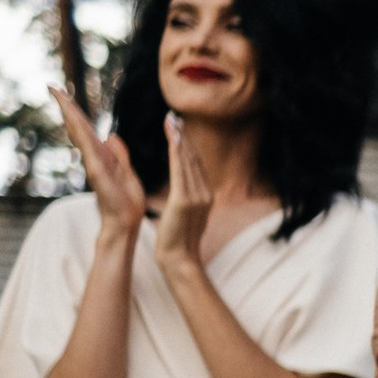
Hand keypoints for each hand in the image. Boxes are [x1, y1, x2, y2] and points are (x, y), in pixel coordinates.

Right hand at [57, 86, 145, 238]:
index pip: (86, 129)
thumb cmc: (126, 202)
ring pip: (79, 133)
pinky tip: (72, 117)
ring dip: (69, 114)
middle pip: (78, 127)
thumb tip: (110, 135)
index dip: (75, 112)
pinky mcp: (97, 171)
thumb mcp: (126, 171)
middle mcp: (94, 157)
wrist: (125, 222)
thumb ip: (118, 154)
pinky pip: (87, 146)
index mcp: (101, 155)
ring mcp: (93, 163)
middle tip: (52, 87)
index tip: (63, 94)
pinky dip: (79, 132)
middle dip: (66, 107)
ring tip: (58, 95)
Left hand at [154, 114, 211, 274]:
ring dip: (179, 140)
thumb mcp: (187, 217)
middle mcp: (205, 194)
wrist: (179, 260)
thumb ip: (187, 201)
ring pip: (187, 162)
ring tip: (172, 122)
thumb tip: (183, 192)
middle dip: (184, 137)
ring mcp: (197, 197)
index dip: (187, 146)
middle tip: (174, 117)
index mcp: (205, 196)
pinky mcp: (184, 201)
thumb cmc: (177, 242)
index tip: (178, 129)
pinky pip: (180, 172)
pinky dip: (177, 154)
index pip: (195, 166)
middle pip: (193, 160)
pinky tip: (173, 140)